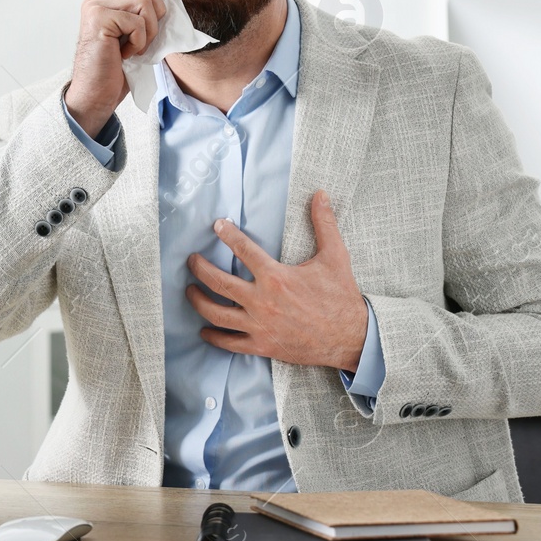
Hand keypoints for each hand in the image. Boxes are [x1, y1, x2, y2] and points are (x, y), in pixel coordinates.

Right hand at [66, 0, 168, 136]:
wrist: (97, 95)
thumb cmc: (118, 69)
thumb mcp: (137, 33)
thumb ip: (145, 10)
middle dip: (157, 11)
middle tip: (145, 36)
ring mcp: (96, 7)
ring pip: (144, 0)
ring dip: (149, 30)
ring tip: (135, 47)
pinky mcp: (98, 20)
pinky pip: (136, 21)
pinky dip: (140, 42)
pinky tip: (126, 54)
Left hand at [185, 191, 368, 371]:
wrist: (350, 337)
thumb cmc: (341, 297)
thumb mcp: (335, 256)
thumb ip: (324, 224)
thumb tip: (320, 194)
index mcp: (275, 277)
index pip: (243, 249)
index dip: (227, 234)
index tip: (217, 226)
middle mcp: (261, 301)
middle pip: (218, 282)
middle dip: (199, 268)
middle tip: (191, 260)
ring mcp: (259, 326)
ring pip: (216, 314)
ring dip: (198, 301)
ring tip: (190, 291)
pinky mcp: (261, 346)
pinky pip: (229, 343)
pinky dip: (213, 337)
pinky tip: (204, 330)